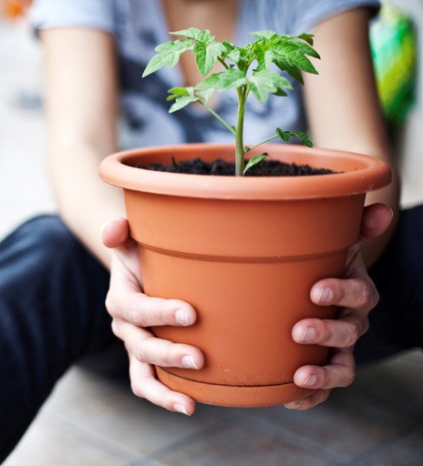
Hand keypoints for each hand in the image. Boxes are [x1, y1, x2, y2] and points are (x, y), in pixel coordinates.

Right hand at [101, 217, 203, 415]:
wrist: (144, 271)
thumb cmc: (145, 253)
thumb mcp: (133, 238)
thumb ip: (121, 230)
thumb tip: (113, 229)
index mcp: (120, 298)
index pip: (135, 309)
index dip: (159, 313)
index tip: (191, 314)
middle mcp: (124, 327)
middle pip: (140, 346)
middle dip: (168, 354)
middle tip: (199, 358)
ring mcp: (135, 347)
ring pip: (141, 376)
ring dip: (163, 390)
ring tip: (189, 403)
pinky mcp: (148, 362)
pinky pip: (149, 384)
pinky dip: (166, 397)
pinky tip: (191, 406)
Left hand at [286, 203, 393, 409]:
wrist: (314, 290)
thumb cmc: (322, 264)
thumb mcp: (336, 242)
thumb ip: (356, 226)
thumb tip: (380, 206)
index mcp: (355, 291)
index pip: (360, 293)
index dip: (342, 292)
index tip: (316, 289)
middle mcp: (351, 322)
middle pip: (349, 332)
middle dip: (327, 332)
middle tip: (299, 330)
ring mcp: (338, 348)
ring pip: (341, 367)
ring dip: (323, 375)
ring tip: (300, 376)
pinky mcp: (322, 368)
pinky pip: (322, 390)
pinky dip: (308, 398)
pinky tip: (288, 399)